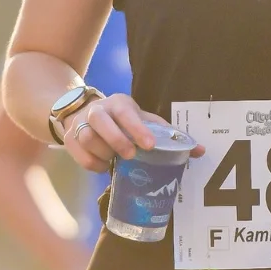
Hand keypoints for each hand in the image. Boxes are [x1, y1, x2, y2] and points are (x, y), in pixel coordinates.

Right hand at [62, 93, 203, 171]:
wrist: (86, 113)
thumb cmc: (124, 121)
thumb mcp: (144, 120)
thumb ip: (169, 134)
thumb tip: (200, 151)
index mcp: (119, 103)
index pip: (126, 113)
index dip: (137, 129)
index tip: (149, 146)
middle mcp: (97, 110)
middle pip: (101, 122)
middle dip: (116, 140)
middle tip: (131, 156)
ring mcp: (81, 123)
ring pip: (86, 138)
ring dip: (103, 153)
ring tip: (116, 161)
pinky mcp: (70, 138)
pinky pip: (78, 154)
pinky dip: (92, 164)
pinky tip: (104, 167)